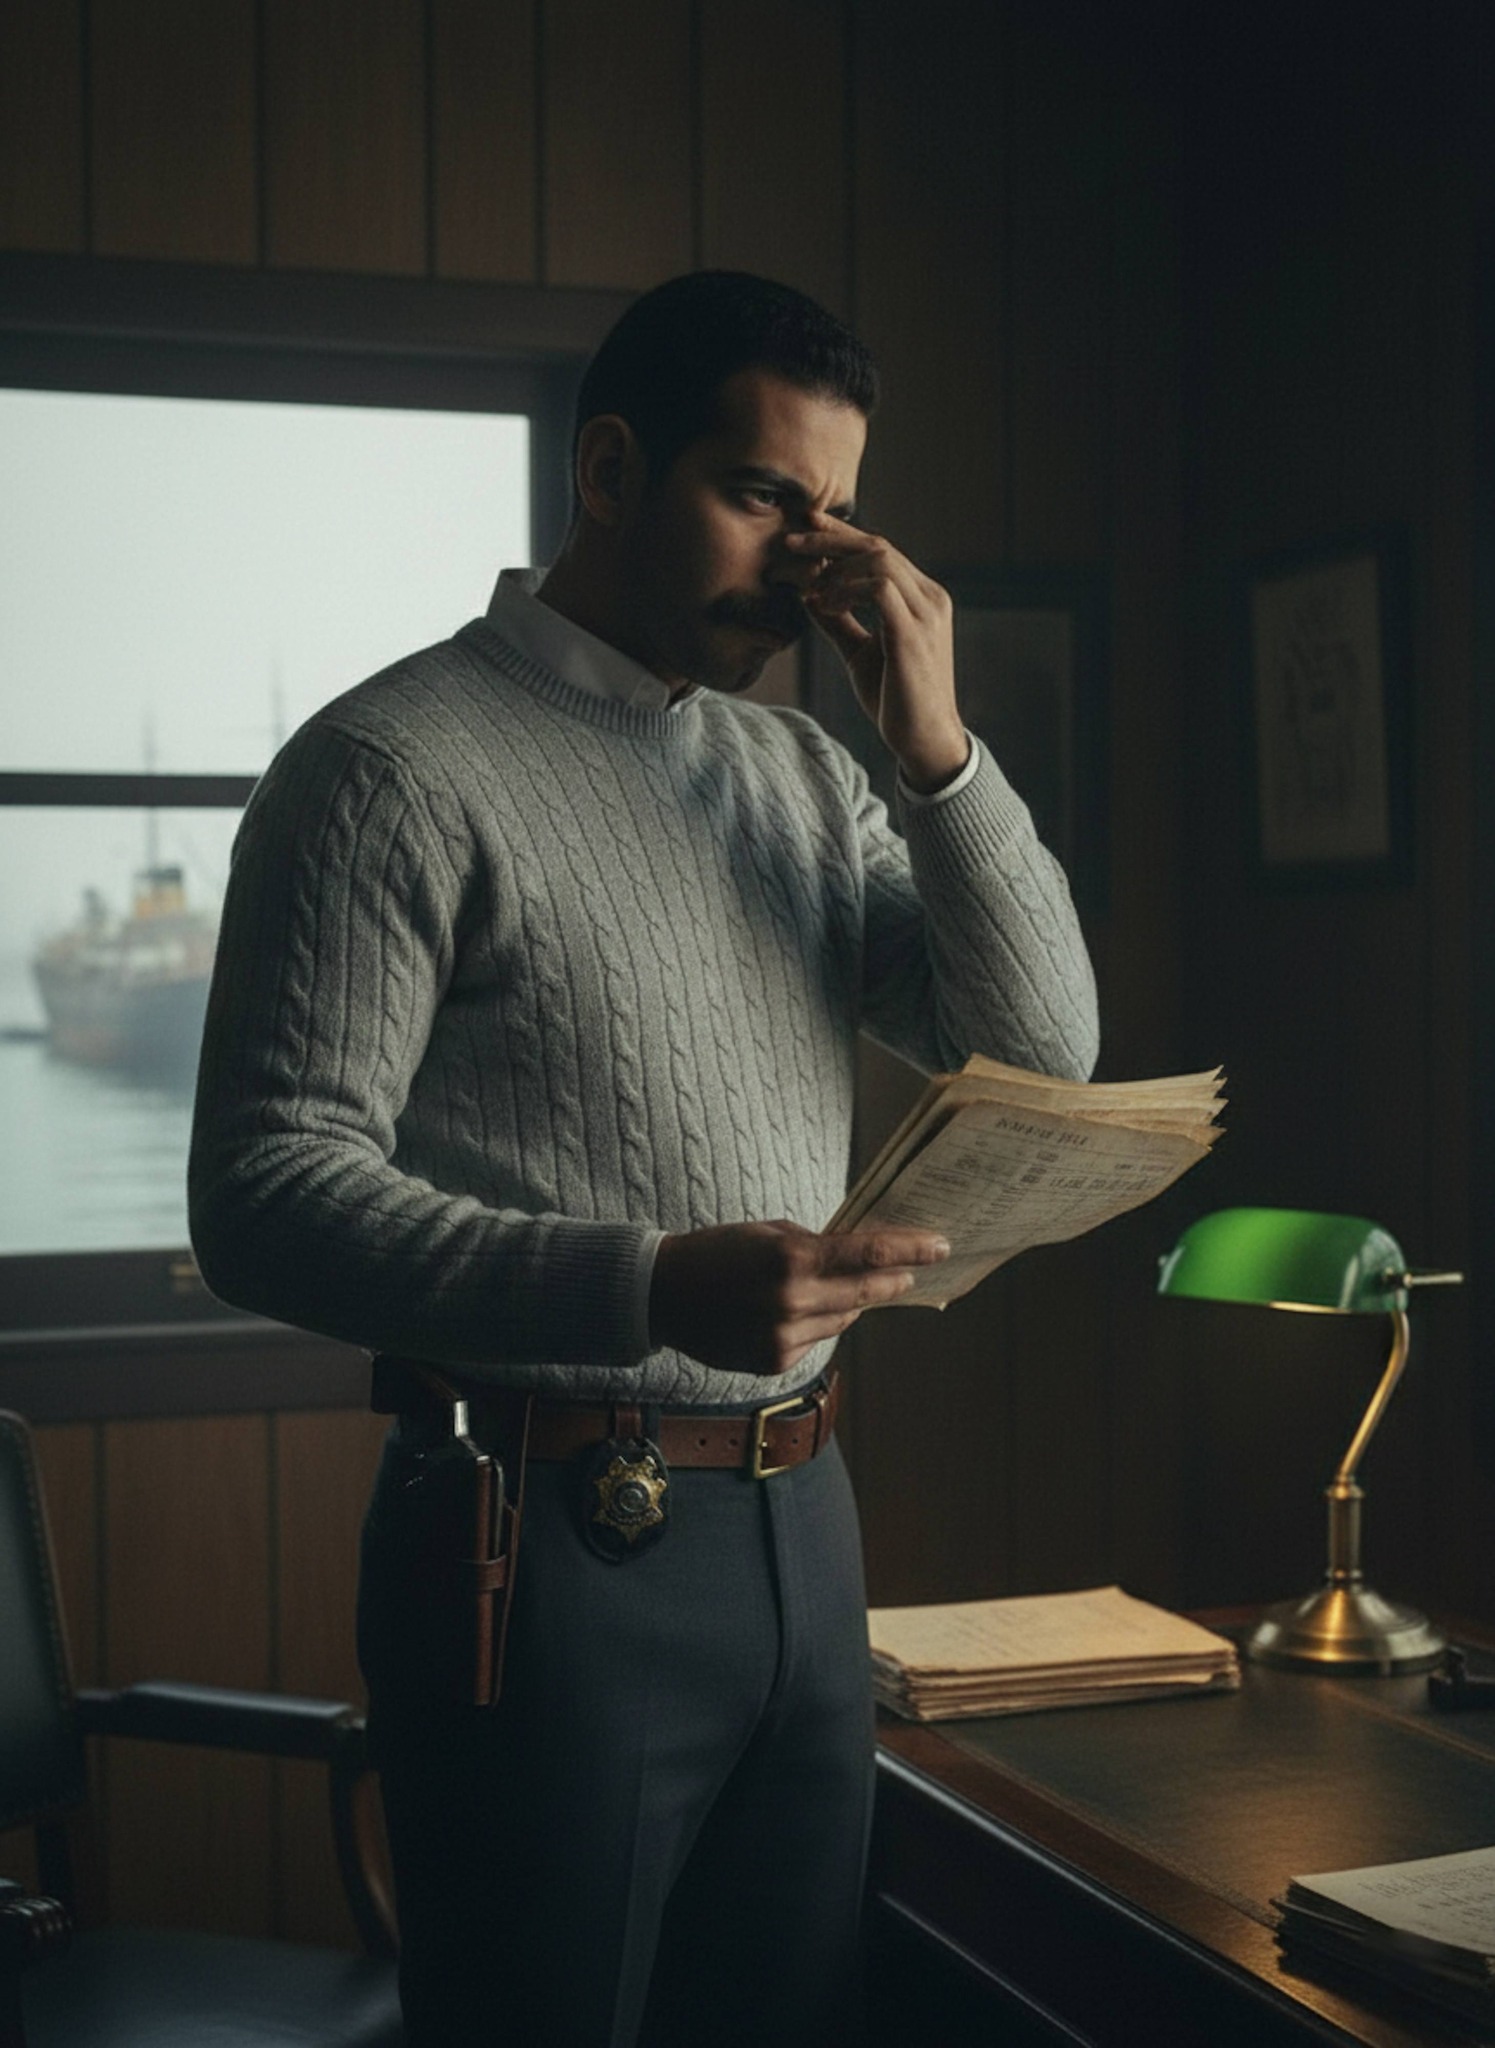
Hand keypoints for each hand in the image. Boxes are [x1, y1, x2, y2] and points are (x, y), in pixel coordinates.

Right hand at [649, 1219, 950, 1376]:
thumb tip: (864, 1255)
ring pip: (843, 1317)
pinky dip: (815, 1321)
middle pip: (867, 1292)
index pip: (868, 1254)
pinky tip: (794, 1309)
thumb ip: (817, 1245)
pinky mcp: (775, 1361)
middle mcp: (792, 1302)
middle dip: (895, 1280)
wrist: (662, 1295)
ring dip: (851, 1300)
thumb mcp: (769, 1232)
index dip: (910, 1250)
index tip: (940, 1246)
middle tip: (914, 1271)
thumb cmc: (717, 1251)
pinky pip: (816, 1338)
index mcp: (791, 1259)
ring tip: (843, 1285)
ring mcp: (784, 1337)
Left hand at [786, 519, 968, 791]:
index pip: (881, 550)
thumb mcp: (860, 654)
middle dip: (830, 539)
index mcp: (922, 598)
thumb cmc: (895, 700)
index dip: (842, 534)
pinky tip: (825, 606)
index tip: (806, 525)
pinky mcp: (913, 634)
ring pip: (879, 559)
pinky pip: (878, 589)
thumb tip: (808, 597)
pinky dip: (846, 591)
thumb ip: (839, 623)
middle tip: (791, 541)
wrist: (924, 740)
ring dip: (835, 568)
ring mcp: (925, 613)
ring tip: (811, 589)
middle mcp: (929, 598)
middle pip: (878, 546)